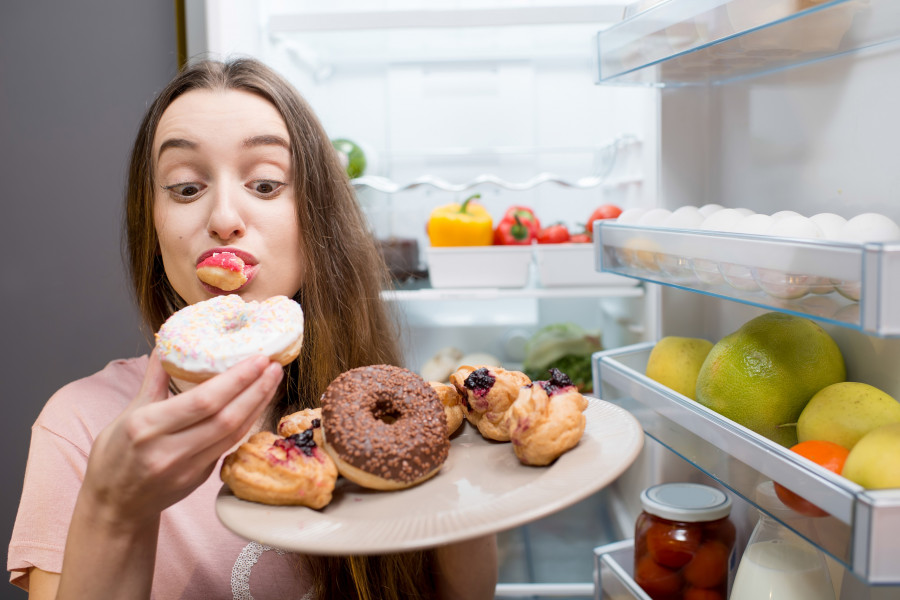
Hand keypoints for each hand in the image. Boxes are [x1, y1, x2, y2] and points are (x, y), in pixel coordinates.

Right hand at [81, 351, 282, 527]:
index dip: (235, 380)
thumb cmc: (115, 455)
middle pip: (225, 417)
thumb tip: (168, 344)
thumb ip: (154, 379)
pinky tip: (258, 404)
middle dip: (255, 389)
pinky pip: (230, 446)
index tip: (257, 359)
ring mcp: (186, 468)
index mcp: (146, 426)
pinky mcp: (200, 478)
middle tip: (274, 365)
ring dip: (257, 405)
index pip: (202, 401)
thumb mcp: (128, 412)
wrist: (114, 505)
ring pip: (233, 433)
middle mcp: (168, 450)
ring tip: (272, 380)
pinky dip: (247, 423)